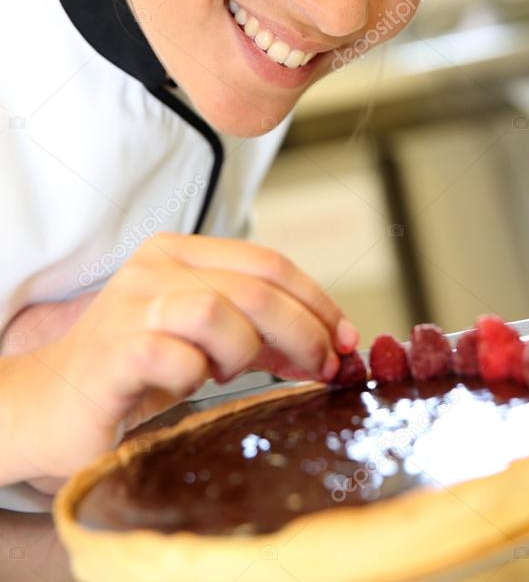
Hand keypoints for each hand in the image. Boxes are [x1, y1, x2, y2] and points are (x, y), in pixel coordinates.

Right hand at [17, 232, 358, 486]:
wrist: (53, 405)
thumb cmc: (137, 370)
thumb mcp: (208, 343)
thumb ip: (261, 335)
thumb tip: (331, 345)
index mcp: (180, 252)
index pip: (269, 262)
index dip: (316, 300)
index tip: (346, 338)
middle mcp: (154, 267)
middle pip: (256, 286)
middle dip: (304, 330)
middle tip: (322, 366)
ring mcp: (130, 305)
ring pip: (219, 310)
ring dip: (244, 350)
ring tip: (227, 371)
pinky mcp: (113, 351)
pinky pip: (177, 355)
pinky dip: (196, 375)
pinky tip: (185, 384)